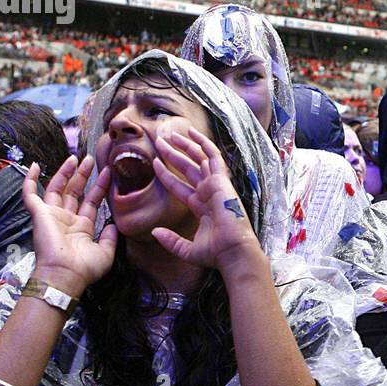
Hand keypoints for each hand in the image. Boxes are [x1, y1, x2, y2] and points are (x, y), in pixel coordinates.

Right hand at [22, 155, 116, 297]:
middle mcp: (66, 219)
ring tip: (76, 157)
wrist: (64, 275)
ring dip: (65, 172)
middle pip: (75, 191)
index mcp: (81, 228)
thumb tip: (114, 225)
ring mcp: (52, 216)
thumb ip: (111, 238)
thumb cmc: (84, 268)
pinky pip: (30, 194)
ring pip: (57, 188)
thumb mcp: (105, 253)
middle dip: (83, 175)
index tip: (109, 172)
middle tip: (91, 159)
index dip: (99, 187)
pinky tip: (34, 165)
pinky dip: (29, 180)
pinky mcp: (39, 214)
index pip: (91, 201)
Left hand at [151, 128, 259, 272]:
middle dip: (173, 153)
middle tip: (160, 140)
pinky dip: (203, 144)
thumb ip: (171, 241)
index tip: (154, 163)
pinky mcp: (221, 181)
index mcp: (201, 206)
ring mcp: (215, 185)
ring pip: (199, 158)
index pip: (179, 186)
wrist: (232, 251)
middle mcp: (208, 192)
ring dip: (185, 145)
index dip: (166, 174)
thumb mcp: (187, 249)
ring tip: (170, 134)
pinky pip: (213, 156)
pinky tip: (192, 133)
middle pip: (188, 167)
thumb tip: (155, 232)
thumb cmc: (215, 253)